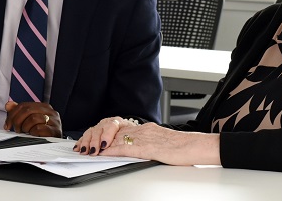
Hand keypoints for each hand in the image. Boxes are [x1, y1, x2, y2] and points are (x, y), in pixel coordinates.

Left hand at [4, 101, 61, 136]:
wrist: (57, 145)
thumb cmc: (43, 132)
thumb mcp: (30, 121)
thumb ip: (20, 112)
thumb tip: (8, 105)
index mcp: (44, 107)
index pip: (24, 105)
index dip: (12, 114)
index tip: (7, 124)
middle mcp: (50, 111)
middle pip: (27, 110)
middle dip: (18, 121)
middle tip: (16, 129)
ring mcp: (54, 120)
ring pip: (33, 118)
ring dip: (26, 127)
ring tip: (27, 132)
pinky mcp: (55, 131)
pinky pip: (39, 128)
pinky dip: (33, 133)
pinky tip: (34, 136)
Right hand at [73, 116, 136, 154]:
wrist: (129, 131)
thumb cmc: (131, 134)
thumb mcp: (132, 136)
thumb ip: (127, 140)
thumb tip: (124, 149)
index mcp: (118, 122)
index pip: (111, 126)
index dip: (107, 135)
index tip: (104, 145)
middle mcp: (107, 123)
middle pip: (98, 130)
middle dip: (94, 142)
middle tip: (93, 151)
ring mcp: (99, 127)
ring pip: (90, 132)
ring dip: (86, 143)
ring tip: (84, 151)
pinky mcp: (94, 132)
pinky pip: (85, 136)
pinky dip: (81, 142)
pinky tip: (78, 148)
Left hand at [75, 117, 220, 165]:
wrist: (196, 146)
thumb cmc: (185, 148)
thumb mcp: (164, 143)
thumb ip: (152, 144)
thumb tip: (145, 150)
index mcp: (148, 128)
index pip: (121, 128)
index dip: (105, 134)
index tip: (95, 139)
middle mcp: (144, 130)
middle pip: (114, 130)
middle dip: (97, 137)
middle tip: (85, 144)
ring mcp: (144, 137)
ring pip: (115, 138)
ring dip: (99, 144)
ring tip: (87, 150)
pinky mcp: (146, 147)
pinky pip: (124, 147)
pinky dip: (110, 150)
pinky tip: (102, 154)